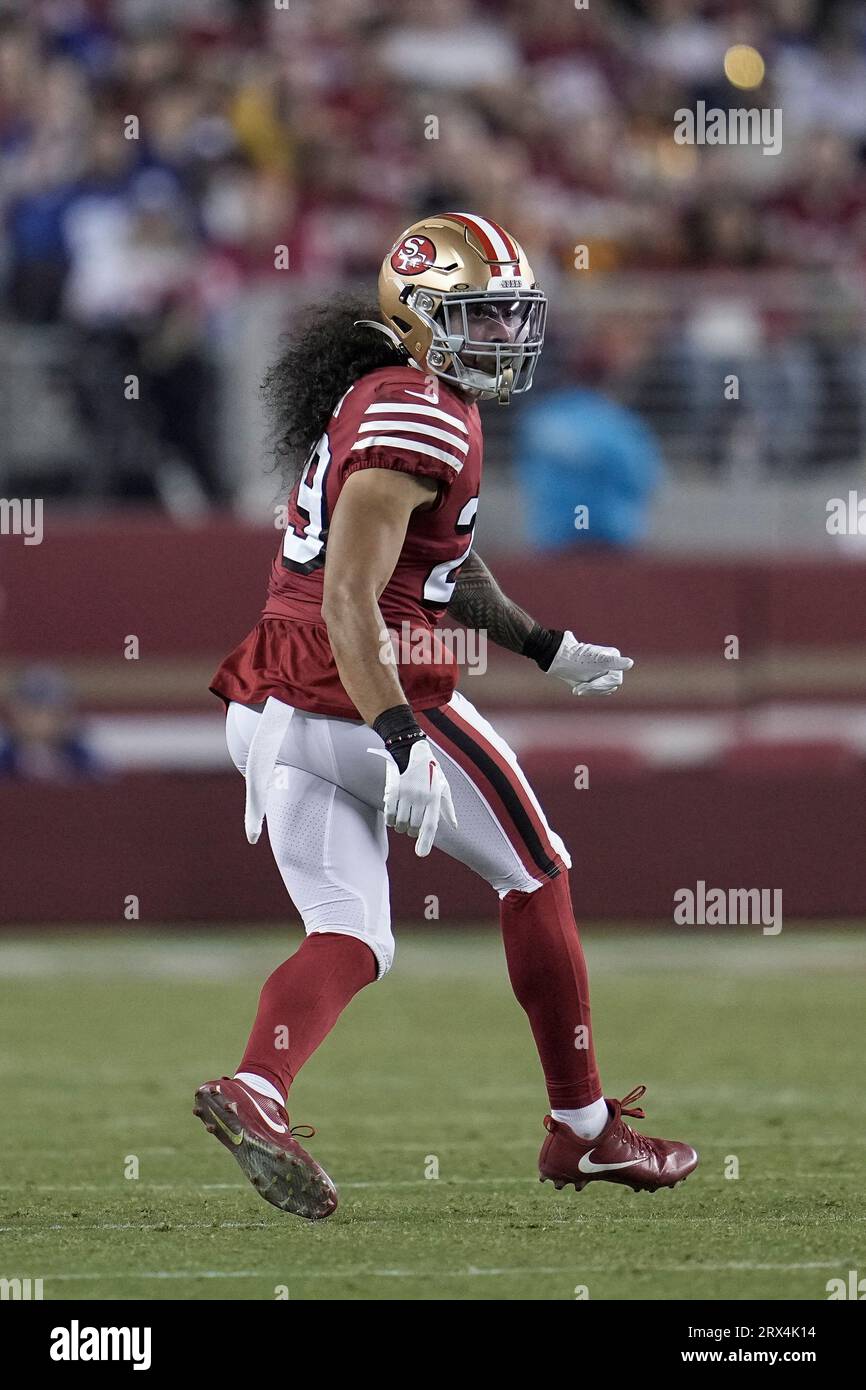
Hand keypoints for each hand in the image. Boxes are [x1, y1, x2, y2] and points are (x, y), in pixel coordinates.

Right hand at [368, 739, 457, 855]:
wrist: (410, 749)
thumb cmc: (429, 770)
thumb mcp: (443, 786)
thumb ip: (448, 808)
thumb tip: (454, 826)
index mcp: (434, 797)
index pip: (430, 826)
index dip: (425, 842)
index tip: (421, 854)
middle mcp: (421, 797)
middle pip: (414, 827)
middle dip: (412, 831)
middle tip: (412, 826)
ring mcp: (406, 794)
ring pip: (400, 823)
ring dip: (401, 826)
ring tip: (403, 818)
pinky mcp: (392, 791)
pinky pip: (389, 814)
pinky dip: (390, 820)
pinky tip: (393, 816)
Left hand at [547, 630, 633, 695]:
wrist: (557, 660)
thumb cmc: (576, 660)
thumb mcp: (595, 662)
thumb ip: (614, 663)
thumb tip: (630, 663)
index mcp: (614, 657)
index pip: (615, 680)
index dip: (600, 684)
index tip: (584, 685)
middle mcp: (612, 664)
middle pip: (610, 686)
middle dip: (594, 688)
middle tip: (579, 689)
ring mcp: (604, 671)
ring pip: (604, 690)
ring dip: (590, 690)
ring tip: (578, 687)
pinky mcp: (596, 678)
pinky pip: (598, 691)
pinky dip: (588, 690)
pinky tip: (578, 688)